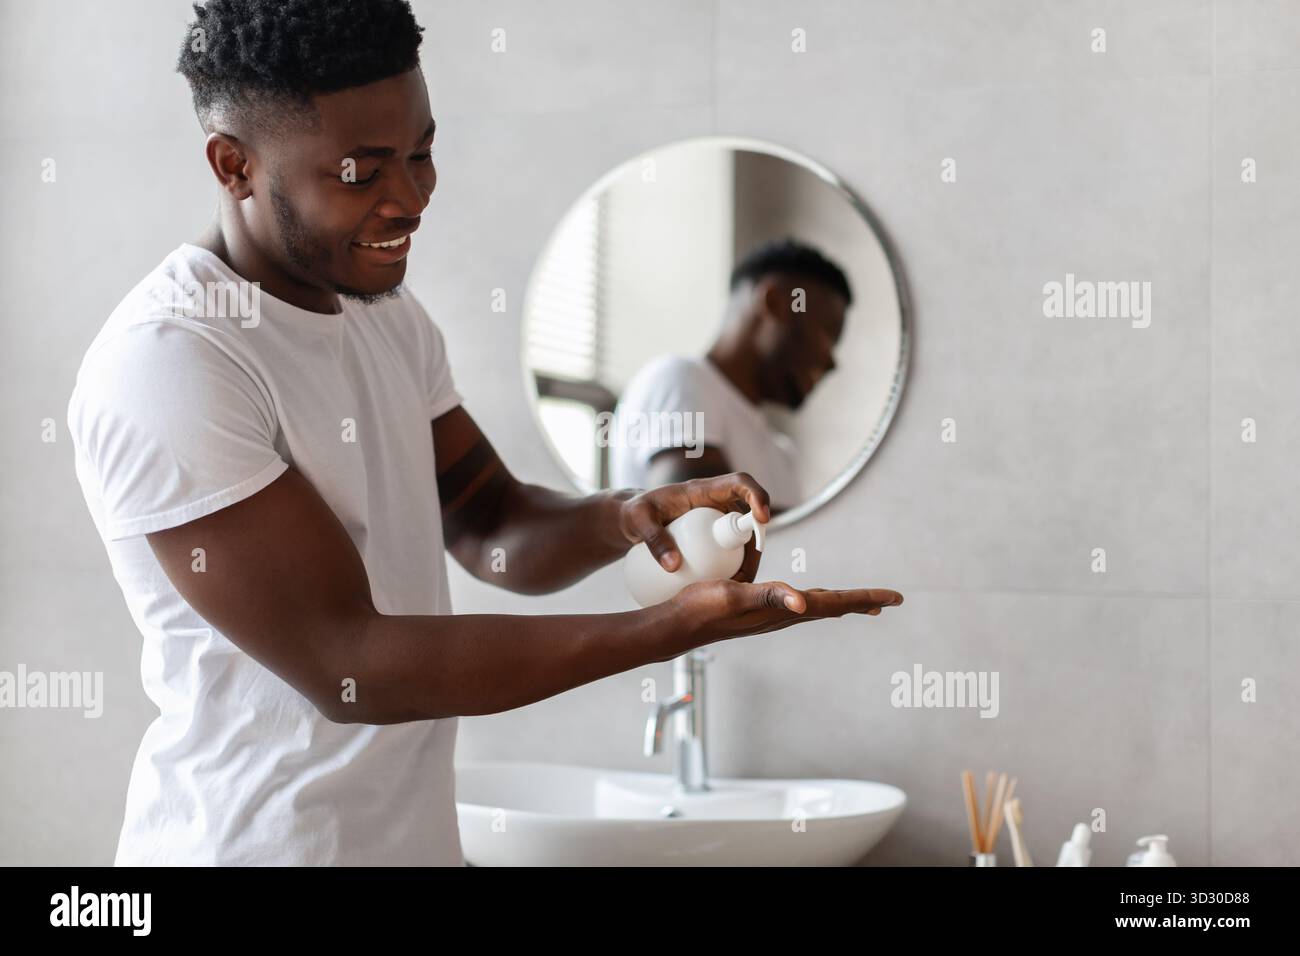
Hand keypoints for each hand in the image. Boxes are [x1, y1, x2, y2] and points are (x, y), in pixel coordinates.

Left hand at [617, 472, 771, 582]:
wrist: (632, 520)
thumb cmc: (635, 512)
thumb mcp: (639, 521)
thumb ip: (654, 540)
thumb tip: (674, 566)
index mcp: (703, 490)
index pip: (739, 483)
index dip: (757, 495)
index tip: (762, 518)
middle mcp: (717, 503)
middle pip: (750, 518)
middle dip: (755, 546)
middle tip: (745, 575)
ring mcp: (718, 521)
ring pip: (744, 539)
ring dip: (748, 562)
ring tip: (735, 588)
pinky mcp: (714, 538)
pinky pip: (732, 551)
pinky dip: (735, 569)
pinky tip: (727, 589)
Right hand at [665, 578, 903, 653]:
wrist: (677, 625)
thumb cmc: (702, 609)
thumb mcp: (734, 596)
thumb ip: (767, 596)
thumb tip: (802, 601)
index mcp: (784, 610)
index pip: (835, 603)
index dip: (865, 598)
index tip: (895, 597)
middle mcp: (783, 615)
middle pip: (832, 607)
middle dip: (860, 601)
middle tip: (889, 599)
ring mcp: (771, 616)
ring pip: (817, 608)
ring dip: (841, 604)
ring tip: (862, 603)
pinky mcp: (758, 612)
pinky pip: (796, 604)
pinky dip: (815, 600)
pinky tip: (809, 599)